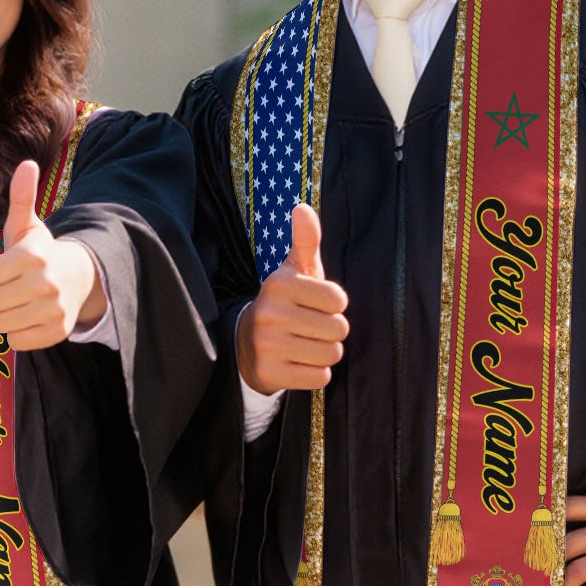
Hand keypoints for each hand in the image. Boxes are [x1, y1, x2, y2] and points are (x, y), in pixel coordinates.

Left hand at [0, 159, 103, 349]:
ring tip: (16, 302)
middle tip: (7, 288)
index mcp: (32, 256)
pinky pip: (15, 342)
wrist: (79, 278)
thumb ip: (21, 196)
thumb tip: (27, 163)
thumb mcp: (27, 225)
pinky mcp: (56, 332)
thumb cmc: (40, 252)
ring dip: (1, 315)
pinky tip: (27, 316)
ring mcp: (53, 310)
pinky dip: (16, 333)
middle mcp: (45, 284)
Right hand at [236, 203, 348, 391]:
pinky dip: (314, 373)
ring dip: (325, 352)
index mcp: (279, 284)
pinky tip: (297, 362)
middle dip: (331, 331)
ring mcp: (267, 345)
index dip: (334, 305)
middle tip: (310, 328)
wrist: (245, 343)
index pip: (339, 300)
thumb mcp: (294, 271)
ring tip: (304, 344)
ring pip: (331, 354)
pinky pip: (319, 377)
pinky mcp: (269, 373)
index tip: (315, 304)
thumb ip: (305, 241)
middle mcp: (269, 313)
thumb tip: (303, 208)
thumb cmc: (284, 303)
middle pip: (339, 329)